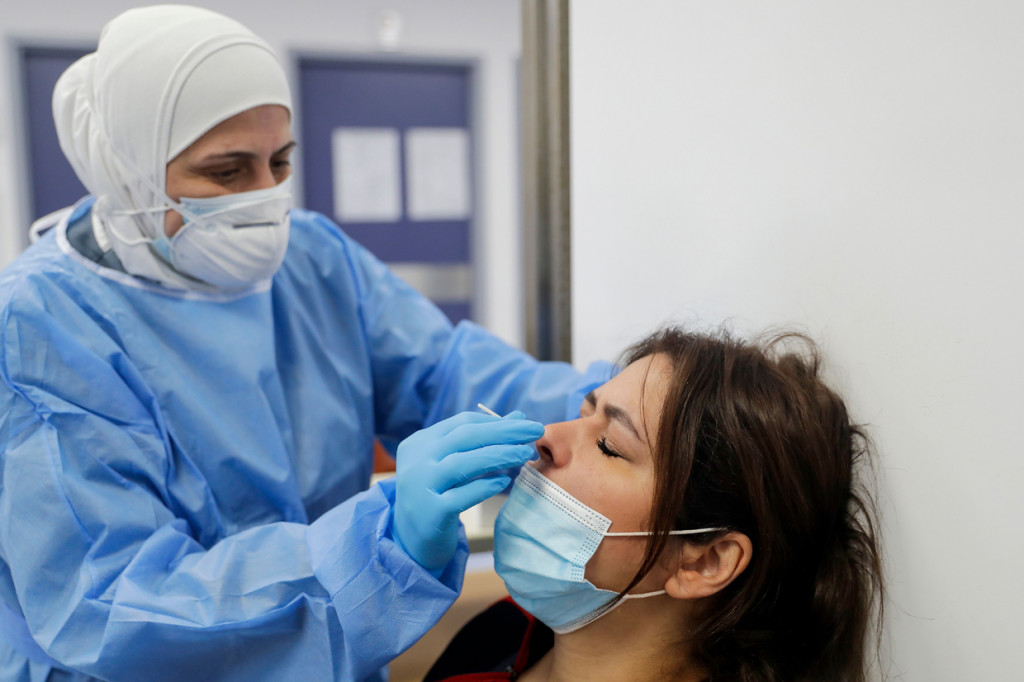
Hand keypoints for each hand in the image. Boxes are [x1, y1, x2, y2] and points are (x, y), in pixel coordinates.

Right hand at [393, 411, 542, 572]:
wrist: (409, 541)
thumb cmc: (438, 496)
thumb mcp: (453, 465)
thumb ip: (481, 442)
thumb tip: (518, 417)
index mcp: (420, 443)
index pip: (462, 424)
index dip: (497, 422)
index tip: (525, 424)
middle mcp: (416, 461)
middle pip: (465, 438)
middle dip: (505, 432)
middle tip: (535, 431)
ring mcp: (420, 486)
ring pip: (463, 464)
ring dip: (500, 455)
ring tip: (526, 454)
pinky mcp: (430, 513)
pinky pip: (461, 496)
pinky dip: (484, 486)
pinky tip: (505, 482)